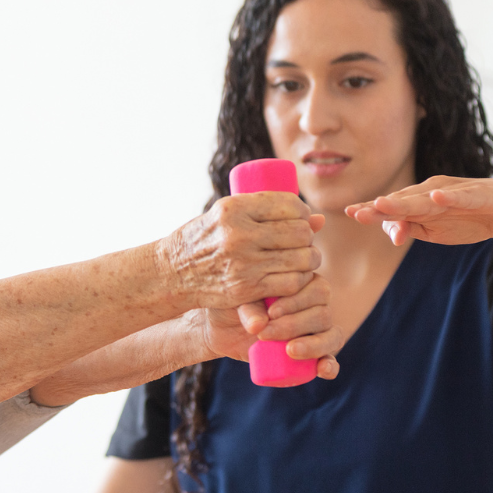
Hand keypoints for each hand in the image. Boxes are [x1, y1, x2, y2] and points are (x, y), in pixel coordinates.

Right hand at [159, 193, 322, 310]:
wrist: (173, 272)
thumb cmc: (204, 239)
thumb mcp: (226, 216)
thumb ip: (266, 213)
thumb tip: (319, 219)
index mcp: (234, 208)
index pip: (289, 204)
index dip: (303, 212)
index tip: (302, 219)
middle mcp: (239, 233)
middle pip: (299, 232)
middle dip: (308, 237)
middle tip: (302, 242)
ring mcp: (244, 262)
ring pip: (301, 259)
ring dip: (309, 260)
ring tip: (303, 259)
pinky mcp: (246, 288)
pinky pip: (291, 283)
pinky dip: (299, 280)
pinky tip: (294, 276)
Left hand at [195, 274, 341, 379]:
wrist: (220, 328)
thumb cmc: (232, 305)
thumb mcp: (237, 301)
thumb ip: (249, 308)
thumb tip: (259, 326)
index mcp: (303, 283)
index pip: (317, 288)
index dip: (297, 302)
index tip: (271, 312)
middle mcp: (316, 305)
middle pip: (323, 314)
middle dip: (294, 326)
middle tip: (265, 334)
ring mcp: (316, 331)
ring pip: (332, 335)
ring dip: (313, 345)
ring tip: (290, 350)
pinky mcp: (311, 355)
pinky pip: (330, 359)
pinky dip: (330, 365)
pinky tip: (323, 369)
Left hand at [344, 176, 492, 246]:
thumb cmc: (468, 218)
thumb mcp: (435, 231)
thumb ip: (412, 230)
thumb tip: (392, 235)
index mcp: (421, 201)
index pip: (392, 206)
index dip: (372, 210)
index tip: (350, 214)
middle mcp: (433, 192)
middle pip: (403, 200)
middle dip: (380, 207)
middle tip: (357, 213)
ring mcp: (455, 192)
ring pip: (426, 198)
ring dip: (405, 201)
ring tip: (384, 204)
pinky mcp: (480, 195)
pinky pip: (462, 197)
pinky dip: (449, 198)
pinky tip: (435, 198)